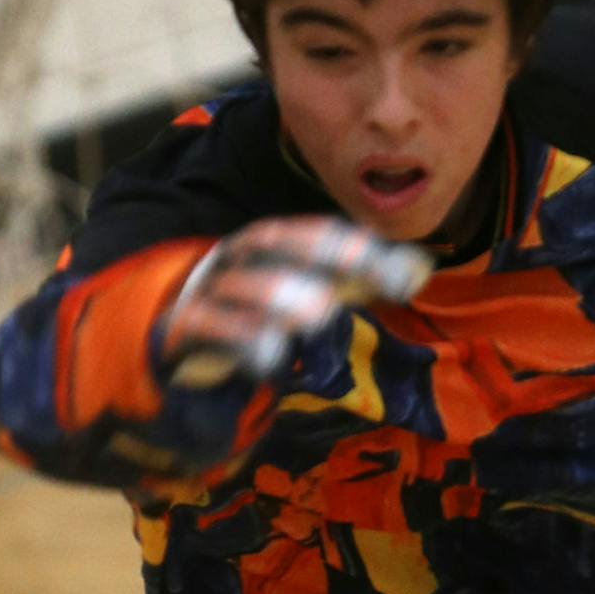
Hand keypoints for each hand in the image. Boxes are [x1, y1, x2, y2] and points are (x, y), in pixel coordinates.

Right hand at [156, 217, 430, 389]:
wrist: (174, 342)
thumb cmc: (250, 311)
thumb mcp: (305, 291)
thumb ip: (357, 281)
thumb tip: (420, 268)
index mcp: (267, 245)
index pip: (312, 235)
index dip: (351, 246)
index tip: (399, 272)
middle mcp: (235, 260)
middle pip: (272, 244)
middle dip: (314, 255)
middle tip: (361, 271)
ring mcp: (205, 293)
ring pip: (240, 286)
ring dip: (278, 295)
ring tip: (319, 313)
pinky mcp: (180, 330)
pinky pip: (205, 327)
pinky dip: (237, 338)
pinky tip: (269, 358)